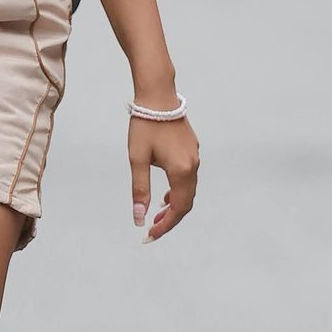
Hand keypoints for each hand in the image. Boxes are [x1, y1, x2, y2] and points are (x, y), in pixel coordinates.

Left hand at [130, 109, 198, 241]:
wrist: (158, 96)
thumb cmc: (145, 126)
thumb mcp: (137, 159)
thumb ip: (140, 190)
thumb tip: (139, 218)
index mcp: (181, 170)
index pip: (178, 208)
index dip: (166, 225)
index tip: (150, 235)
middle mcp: (193, 165)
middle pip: (186, 202)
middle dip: (170, 218)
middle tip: (152, 229)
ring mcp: (195, 156)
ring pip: (188, 190)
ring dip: (174, 205)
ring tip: (156, 215)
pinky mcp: (192, 149)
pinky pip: (188, 178)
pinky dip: (178, 191)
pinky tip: (165, 195)